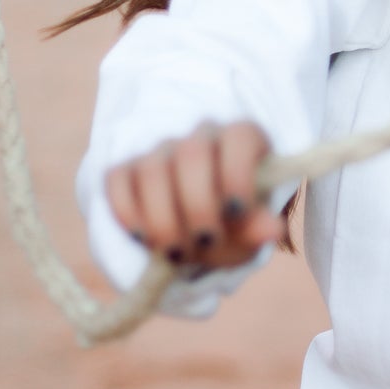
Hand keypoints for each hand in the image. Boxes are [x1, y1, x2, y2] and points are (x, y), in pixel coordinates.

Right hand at [104, 120, 282, 270]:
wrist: (198, 233)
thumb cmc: (232, 227)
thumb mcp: (250, 233)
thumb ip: (258, 230)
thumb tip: (272, 229)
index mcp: (242, 141)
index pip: (239, 137)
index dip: (236, 174)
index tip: (236, 211)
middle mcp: (201, 137)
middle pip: (192, 154)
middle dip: (197, 205)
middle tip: (205, 241)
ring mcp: (161, 150)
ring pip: (151, 169)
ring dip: (162, 217)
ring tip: (175, 251)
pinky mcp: (127, 169)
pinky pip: (117, 179)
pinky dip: (128, 212)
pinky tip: (143, 238)